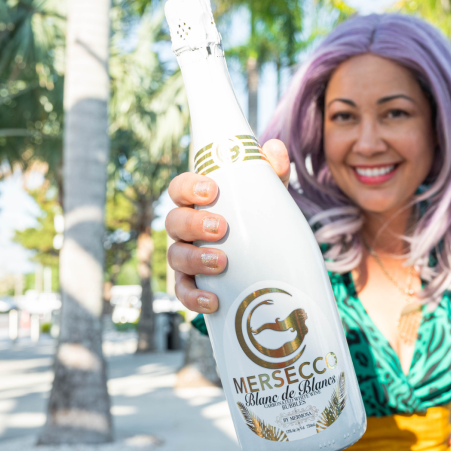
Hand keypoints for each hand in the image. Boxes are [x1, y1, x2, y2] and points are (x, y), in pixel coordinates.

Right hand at [165, 139, 290, 313]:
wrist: (267, 259)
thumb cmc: (257, 219)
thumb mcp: (267, 197)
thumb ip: (271, 174)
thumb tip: (276, 149)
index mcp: (198, 202)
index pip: (180, 188)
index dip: (189, 187)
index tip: (211, 190)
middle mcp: (186, 228)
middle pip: (174, 221)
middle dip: (194, 223)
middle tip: (220, 228)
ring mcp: (186, 256)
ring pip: (175, 256)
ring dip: (195, 259)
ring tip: (221, 262)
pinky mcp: (192, 285)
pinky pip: (183, 292)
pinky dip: (193, 298)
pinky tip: (212, 301)